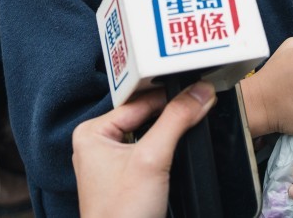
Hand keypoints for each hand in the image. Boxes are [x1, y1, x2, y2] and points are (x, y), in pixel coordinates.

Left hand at [72, 82, 216, 217]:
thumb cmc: (121, 215)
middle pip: (145, 115)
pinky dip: (168, 146)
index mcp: (92, 133)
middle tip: (200, 99)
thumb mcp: (152, 159)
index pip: (139, 101)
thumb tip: (197, 93)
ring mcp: (112, 162)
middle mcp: (98, 144)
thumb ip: (176, 121)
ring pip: (150, 132)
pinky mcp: (127, 178)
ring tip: (195, 114)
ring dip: (172, 128)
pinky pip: (150, 150)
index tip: (197, 88)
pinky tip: (183, 143)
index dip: (169, 94)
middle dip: (172, 112)